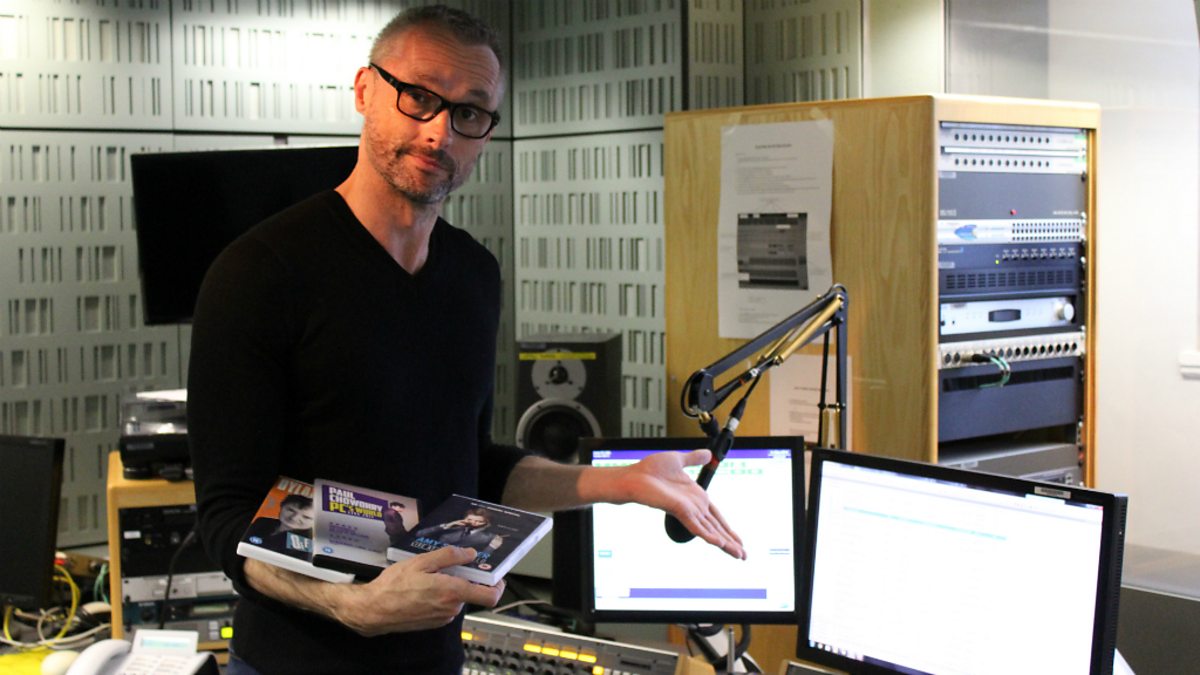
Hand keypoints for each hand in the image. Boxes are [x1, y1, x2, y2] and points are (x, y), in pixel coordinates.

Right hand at [331, 546, 503, 635]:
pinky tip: (423, 588)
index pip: (490, 596)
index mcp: (452, 592)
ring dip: (450, 586)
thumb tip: (470, 554)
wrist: (374, 610)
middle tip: (447, 565)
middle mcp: (452, 607)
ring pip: (457, 598)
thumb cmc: (394, 585)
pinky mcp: (434, 622)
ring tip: (429, 576)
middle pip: (471, 591)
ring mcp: (443, 617)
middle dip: (464, 578)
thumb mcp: (421, 562)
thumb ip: (449, 556)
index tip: (493, 573)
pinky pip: (446, 605)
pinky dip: (441, 596)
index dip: (498, 585)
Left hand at [615, 449, 745, 558]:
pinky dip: (709, 534)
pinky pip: (696, 526)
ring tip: (739, 555)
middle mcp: (694, 507)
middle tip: (745, 556)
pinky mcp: (679, 511)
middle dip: (732, 541)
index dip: (728, 528)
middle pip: (717, 528)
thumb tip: (708, 453)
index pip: (716, 516)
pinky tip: (720, 543)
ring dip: (726, 543)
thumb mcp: (679, 459)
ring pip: (711, 531)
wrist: (634, 476)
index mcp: (696, 497)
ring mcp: (687, 511)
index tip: (739, 541)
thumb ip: (694, 458)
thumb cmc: (650, 470)